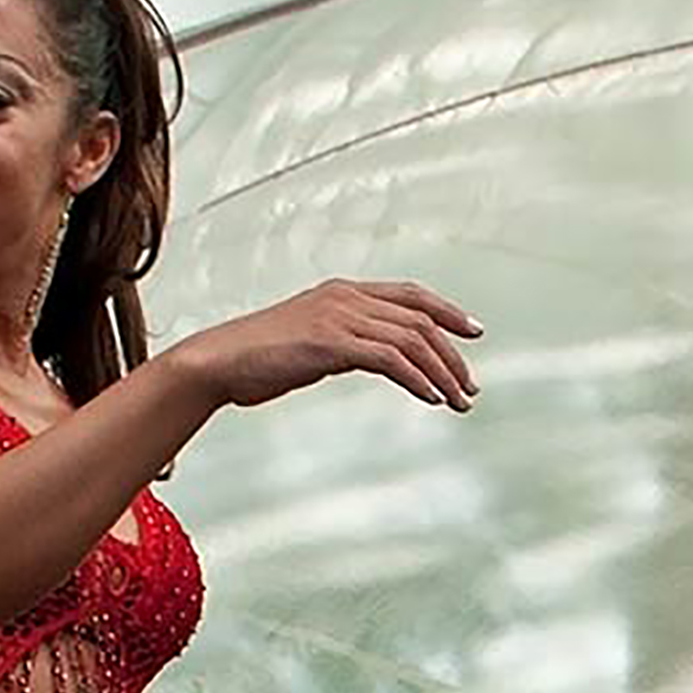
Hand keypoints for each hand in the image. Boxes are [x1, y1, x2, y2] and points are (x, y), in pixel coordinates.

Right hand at [173, 278, 482, 411]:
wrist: (219, 361)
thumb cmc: (261, 358)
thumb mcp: (314, 342)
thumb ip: (349, 343)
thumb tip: (380, 359)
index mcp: (344, 291)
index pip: (410, 294)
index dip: (447, 311)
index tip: (474, 331)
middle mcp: (346, 297)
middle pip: (420, 319)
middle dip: (452, 355)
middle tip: (471, 387)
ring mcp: (338, 317)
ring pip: (411, 340)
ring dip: (442, 373)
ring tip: (459, 402)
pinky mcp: (330, 342)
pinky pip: (389, 359)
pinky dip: (417, 379)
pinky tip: (431, 399)